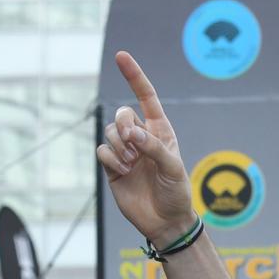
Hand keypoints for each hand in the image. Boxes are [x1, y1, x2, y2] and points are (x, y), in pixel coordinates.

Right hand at [96, 51, 197, 248]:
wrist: (166, 222)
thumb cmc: (176, 193)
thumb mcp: (173, 168)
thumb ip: (153, 147)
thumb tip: (131, 133)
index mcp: (160, 131)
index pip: (146, 97)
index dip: (134, 76)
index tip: (121, 56)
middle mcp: (141, 138)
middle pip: (122, 114)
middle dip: (124, 125)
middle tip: (133, 144)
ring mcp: (125, 152)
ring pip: (110, 132)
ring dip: (119, 145)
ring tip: (131, 164)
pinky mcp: (112, 167)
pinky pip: (102, 150)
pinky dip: (110, 158)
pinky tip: (123, 171)